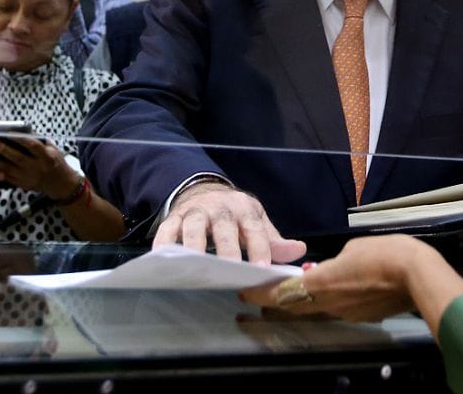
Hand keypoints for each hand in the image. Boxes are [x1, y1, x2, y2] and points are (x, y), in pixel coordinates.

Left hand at [0, 134, 79, 198]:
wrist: (60, 184)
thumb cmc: (56, 163)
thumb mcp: (53, 150)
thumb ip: (40, 140)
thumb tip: (24, 130)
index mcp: (47, 158)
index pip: (33, 146)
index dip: (20, 138)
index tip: (9, 132)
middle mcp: (37, 168)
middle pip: (17, 157)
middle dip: (3, 149)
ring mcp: (28, 177)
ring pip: (7, 169)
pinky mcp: (21, 184)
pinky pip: (5, 177)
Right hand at [154, 182, 305, 264]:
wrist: (205, 191)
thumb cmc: (235, 215)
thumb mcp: (257, 221)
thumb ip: (274, 240)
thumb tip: (299, 252)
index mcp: (244, 209)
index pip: (255, 228)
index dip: (260, 248)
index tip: (263, 268)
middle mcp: (220, 208)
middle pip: (223, 227)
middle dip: (227, 249)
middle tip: (230, 270)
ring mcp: (195, 212)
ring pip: (193, 227)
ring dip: (194, 246)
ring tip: (196, 267)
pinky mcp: (174, 218)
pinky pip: (166, 230)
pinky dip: (163, 242)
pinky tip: (164, 259)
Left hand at [240, 235, 424, 321]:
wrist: (418, 276)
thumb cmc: (388, 254)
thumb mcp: (355, 247)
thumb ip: (338, 260)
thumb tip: (336, 268)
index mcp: (323, 282)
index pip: (282, 293)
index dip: (261, 293)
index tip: (245, 291)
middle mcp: (330, 303)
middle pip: (294, 306)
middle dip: (275, 301)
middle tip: (262, 295)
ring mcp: (346, 313)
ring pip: (316, 309)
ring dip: (304, 301)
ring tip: (298, 291)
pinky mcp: (363, 316)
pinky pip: (338, 309)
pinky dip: (330, 302)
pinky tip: (338, 291)